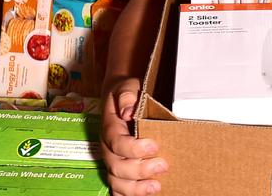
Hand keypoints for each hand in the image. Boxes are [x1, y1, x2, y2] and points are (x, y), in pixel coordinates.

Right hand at [102, 77, 167, 194]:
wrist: (121, 97)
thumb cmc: (127, 93)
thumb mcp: (127, 86)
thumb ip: (127, 95)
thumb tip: (128, 110)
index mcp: (110, 129)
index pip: (117, 143)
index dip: (134, 148)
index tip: (154, 146)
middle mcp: (108, 149)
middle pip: (117, 166)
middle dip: (139, 170)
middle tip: (162, 166)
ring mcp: (113, 161)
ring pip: (117, 182)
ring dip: (135, 188)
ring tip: (156, 187)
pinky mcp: (119, 170)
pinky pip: (118, 189)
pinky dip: (128, 195)